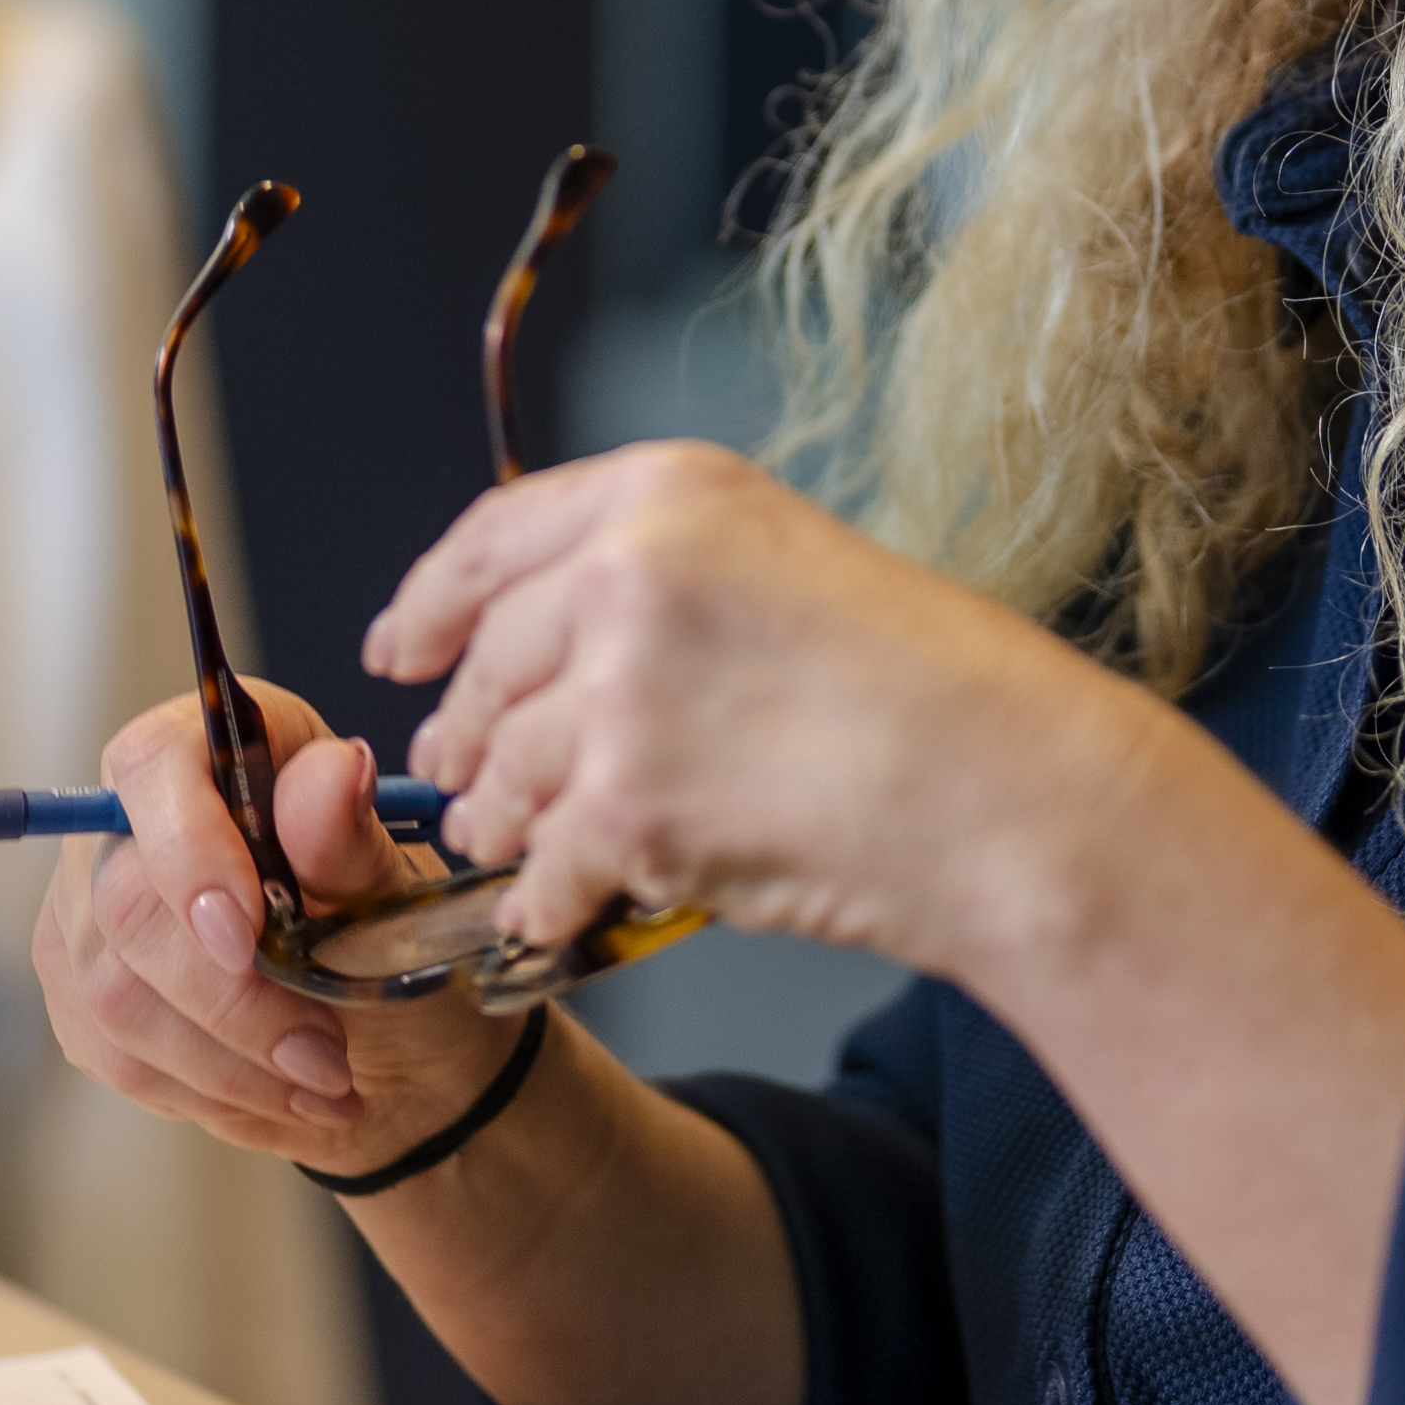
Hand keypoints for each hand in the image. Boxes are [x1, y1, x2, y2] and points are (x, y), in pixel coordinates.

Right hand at [28, 681, 518, 1171]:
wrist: (387, 1036)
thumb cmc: (386, 937)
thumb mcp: (394, 891)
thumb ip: (347, 839)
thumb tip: (334, 772)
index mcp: (213, 748)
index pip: (152, 766)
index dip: (187, 850)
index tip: (246, 936)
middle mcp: (129, 818)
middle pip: (126, 903)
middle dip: (230, 999)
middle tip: (324, 1057)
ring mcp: (89, 907)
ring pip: (114, 994)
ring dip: (226, 1061)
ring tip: (319, 1084)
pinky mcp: (78, 990)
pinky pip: (114, 1053)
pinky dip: (202, 1089)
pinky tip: (270, 1094)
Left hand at [363, 442, 1228, 997]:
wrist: (1005, 790)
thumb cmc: (930, 692)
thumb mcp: (781, 567)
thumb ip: (658, 579)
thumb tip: (544, 645)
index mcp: (665, 494)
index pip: (490, 538)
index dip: (430, 603)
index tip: (399, 648)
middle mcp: (623, 573)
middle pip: (486, 667)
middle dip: (467, 736)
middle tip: (463, 779)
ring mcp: (619, 692)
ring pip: (500, 774)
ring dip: (507, 824)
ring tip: (540, 849)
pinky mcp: (625, 807)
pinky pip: (541, 869)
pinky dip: (548, 902)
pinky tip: (572, 911)